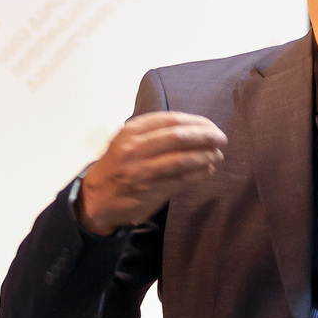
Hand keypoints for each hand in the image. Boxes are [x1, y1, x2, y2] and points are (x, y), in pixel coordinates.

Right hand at [77, 112, 226, 234]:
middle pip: (179, 137)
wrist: (97, 198)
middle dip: (205, 136)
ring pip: (183, 160)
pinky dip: (199, 174)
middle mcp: (134, 149)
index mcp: (130, 132)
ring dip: (205, 156)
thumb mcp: (127, 141)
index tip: (211, 126)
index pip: (170, 120)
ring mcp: (142, 171)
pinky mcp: (150, 191)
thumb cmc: (118, 166)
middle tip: (221, 138)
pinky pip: (181, 180)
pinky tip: (208, 169)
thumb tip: (194, 128)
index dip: (196, 122)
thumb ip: (153, 132)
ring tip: (217, 155)